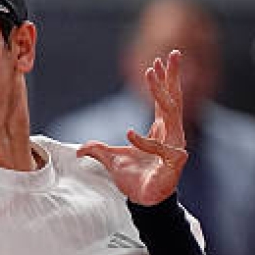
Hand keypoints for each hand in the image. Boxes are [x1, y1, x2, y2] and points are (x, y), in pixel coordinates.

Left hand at [77, 50, 188, 204]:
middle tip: (175, 53)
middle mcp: (171, 134)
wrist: (142, 201)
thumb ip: (96, 149)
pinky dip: (145, 142)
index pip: (164, 100)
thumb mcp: (109, 159)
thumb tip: (79, 149)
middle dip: (174, 75)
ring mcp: (175, 147)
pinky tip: (129, 134)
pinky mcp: (174, 163)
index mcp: (161, 130)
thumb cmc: (133, 179)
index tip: (156, 62)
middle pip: (175, 99)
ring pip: (172, 113)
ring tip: (152, 73)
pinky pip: (161, 148)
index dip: (161, 82)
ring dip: (162, 92)